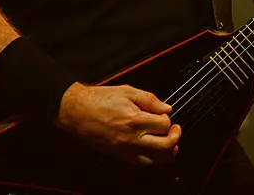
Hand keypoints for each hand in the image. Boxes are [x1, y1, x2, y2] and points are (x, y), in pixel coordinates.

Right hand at [55, 83, 180, 164]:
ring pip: (156, 159)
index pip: (164, 124)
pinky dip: (152, 158)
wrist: (78, 112)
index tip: (163, 113)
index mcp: (135, 119)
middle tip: (174, 129)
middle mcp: (132, 137)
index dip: (167, 118)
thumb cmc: (99, 100)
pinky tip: (154, 150)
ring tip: (170, 142)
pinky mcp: (120, 155)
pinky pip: (142, 162)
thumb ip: (150, 99)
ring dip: (168, 151)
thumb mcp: (127, 91)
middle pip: (165, 145)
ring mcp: (126, 149)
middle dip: (174, 137)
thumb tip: (166, 107)